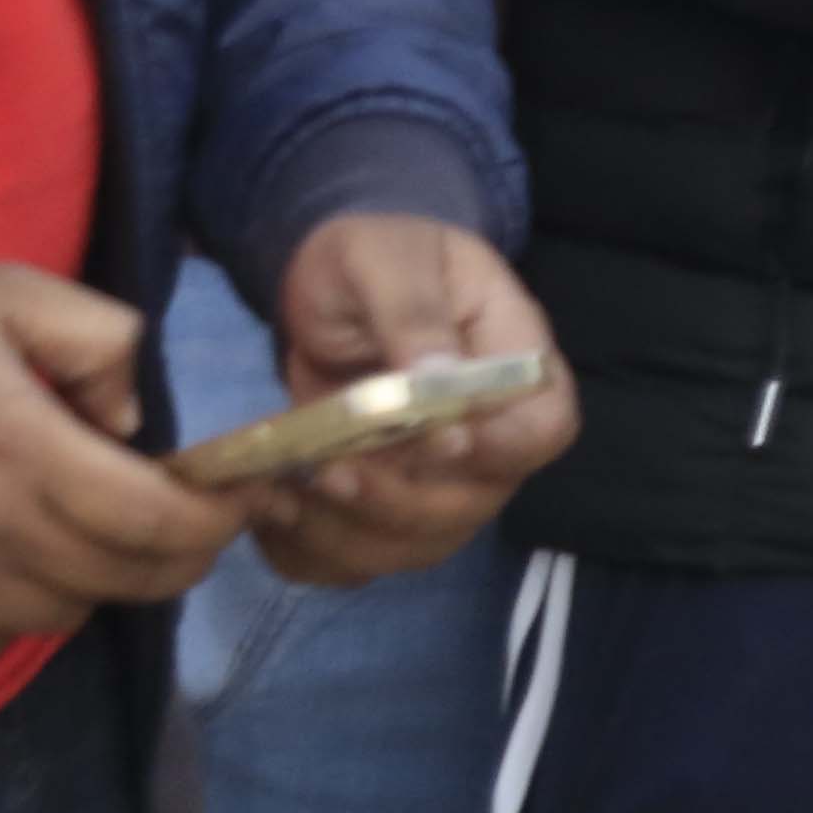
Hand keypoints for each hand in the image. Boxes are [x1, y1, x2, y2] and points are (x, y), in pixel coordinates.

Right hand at [0, 265, 250, 663]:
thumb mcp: (4, 294)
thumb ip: (98, 337)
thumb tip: (132, 420)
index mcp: (23, 449)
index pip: (153, 519)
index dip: (215, 521)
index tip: (241, 502)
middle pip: (126, 579)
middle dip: (181, 555)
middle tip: (192, 526)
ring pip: (67, 615)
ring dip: (100, 580)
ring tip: (92, 534)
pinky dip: (25, 611)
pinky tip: (18, 563)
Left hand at [250, 215, 577, 586]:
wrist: (337, 283)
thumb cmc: (378, 255)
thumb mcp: (389, 259)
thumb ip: (413, 313)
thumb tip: (436, 378)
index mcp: (513, 367)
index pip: (542, 431)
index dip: (499, 452)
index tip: (432, 439)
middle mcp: (487, 438)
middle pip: (470, 505)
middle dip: (394, 503)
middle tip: (326, 470)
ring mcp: (434, 478)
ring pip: (411, 545)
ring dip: (342, 537)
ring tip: (279, 494)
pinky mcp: (378, 504)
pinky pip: (354, 558)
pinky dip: (308, 554)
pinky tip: (269, 516)